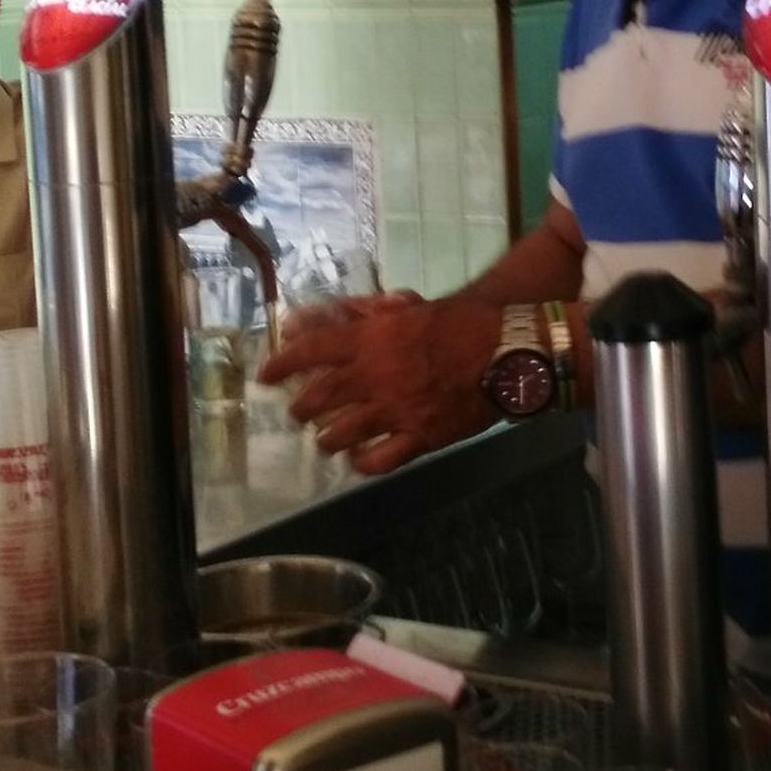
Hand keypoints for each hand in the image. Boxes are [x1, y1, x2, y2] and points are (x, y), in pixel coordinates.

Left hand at [261, 295, 501, 473]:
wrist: (503, 350)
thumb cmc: (454, 322)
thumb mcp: (404, 306)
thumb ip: (359, 312)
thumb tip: (316, 316)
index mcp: (370, 338)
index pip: (310, 352)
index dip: (281, 365)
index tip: (266, 375)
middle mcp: (375, 376)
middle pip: (318, 399)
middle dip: (301, 408)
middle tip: (298, 412)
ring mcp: (395, 410)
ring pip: (340, 434)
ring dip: (325, 438)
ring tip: (325, 439)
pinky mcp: (419, 438)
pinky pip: (378, 461)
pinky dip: (361, 464)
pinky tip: (358, 460)